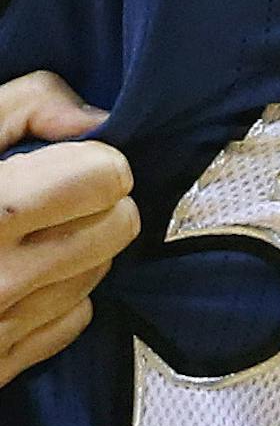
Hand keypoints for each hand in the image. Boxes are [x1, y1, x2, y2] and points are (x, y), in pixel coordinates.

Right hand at [0, 72, 139, 387]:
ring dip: (78, 247)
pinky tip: (17, 277)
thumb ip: (25, 103)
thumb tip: (93, 119)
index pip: (106, 177)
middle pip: (117, 226)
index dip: (93, 158)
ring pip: (98, 273)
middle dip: (97, 201)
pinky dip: (56, 295)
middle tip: (55, 193)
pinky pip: (71, 322)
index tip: (68, 156)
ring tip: (25, 234)